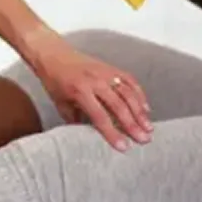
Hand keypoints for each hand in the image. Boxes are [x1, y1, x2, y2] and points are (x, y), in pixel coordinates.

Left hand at [27, 30, 152, 151]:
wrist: (53, 54)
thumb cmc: (55, 81)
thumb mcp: (60, 103)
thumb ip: (75, 120)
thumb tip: (87, 138)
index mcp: (80, 91)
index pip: (100, 116)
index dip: (112, 133)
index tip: (123, 147)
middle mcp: (95, 81)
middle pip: (118, 106)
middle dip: (132, 124)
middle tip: (143, 139)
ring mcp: (105, 72)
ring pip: (128, 93)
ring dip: (140, 111)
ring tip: (148, 128)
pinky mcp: (111, 67)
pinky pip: (130, 80)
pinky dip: (139, 94)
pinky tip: (145, 108)